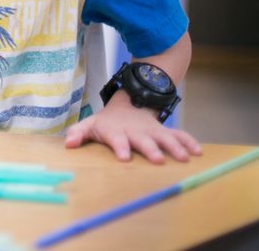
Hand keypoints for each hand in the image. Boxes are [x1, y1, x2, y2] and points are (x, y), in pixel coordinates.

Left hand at [64, 92, 201, 162]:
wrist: (126, 107)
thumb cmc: (106, 123)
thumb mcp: (90, 125)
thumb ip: (78, 133)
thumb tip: (68, 144)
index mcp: (116, 132)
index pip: (117, 140)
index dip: (121, 147)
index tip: (125, 157)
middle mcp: (136, 132)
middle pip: (144, 141)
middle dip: (150, 149)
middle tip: (158, 160)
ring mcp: (152, 131)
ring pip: (165, 138)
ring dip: (175, 147)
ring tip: (184, 158)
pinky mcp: (165, 131)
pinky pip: (179, 135)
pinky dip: (189, 142)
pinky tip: (198, 152)